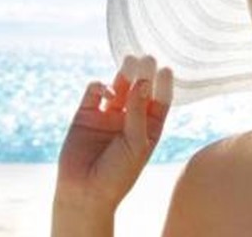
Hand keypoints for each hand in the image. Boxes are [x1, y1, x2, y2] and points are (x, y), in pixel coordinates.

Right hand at [54, 55, 173, 212]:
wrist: (85, 193)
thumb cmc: (118, 174)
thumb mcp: (136, 144)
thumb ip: (138, 112)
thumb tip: (142, 81)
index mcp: (148, 129)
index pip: (159, 101)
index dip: (164, 85)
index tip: (167, 70)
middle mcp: (128, 119)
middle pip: (139, 90)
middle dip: (144, 74)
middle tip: (148, 58)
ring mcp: (107, 116)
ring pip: (118, 88)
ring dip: (124, 74)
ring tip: (131, 60)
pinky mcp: (85, 115)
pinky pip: (94, 93)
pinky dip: (100, 87)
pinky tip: (107, 93)